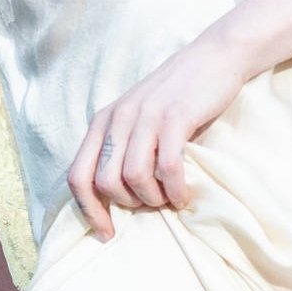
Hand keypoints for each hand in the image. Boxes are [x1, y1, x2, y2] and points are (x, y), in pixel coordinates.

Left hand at [67, 32, 253, 240]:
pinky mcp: (175, 117)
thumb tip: (113, 195)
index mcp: (103, 121)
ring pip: (133, 178)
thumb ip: (121, 144)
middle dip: (129, 204)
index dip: (90, 212)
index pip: (77, 176)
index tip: (108, 233)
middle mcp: (118, 118)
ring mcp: (146, 116)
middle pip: (105, 183)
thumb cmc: (178, 94)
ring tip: (169, 197)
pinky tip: (184, 193)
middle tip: (152, 202)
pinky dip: (174, 189)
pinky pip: (166, 167)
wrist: (214, 57)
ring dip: (153, 198)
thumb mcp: (138, 115)